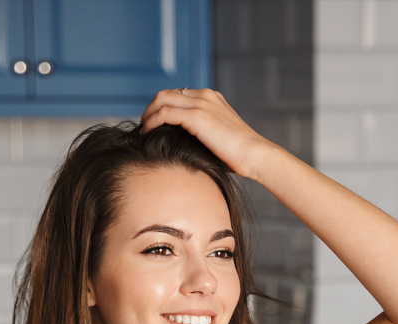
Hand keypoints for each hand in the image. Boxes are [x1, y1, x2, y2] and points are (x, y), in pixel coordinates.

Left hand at [139, 88, 275, 180]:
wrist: (255, 155)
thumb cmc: (241, 156)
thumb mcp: (221, 138)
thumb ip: (205, 134)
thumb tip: (186, 146)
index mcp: (211, 98)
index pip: (178, 95)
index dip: (162, 107)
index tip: (153, 124)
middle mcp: (205, 96)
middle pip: (166, 93)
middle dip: (150, 108)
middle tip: (143, 127)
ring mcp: (201, 104)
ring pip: (162, 99)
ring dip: (148, 114)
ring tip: (142, 131)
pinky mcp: (197, 117)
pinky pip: (164, 113)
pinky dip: (152, 122)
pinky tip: (147, 134)